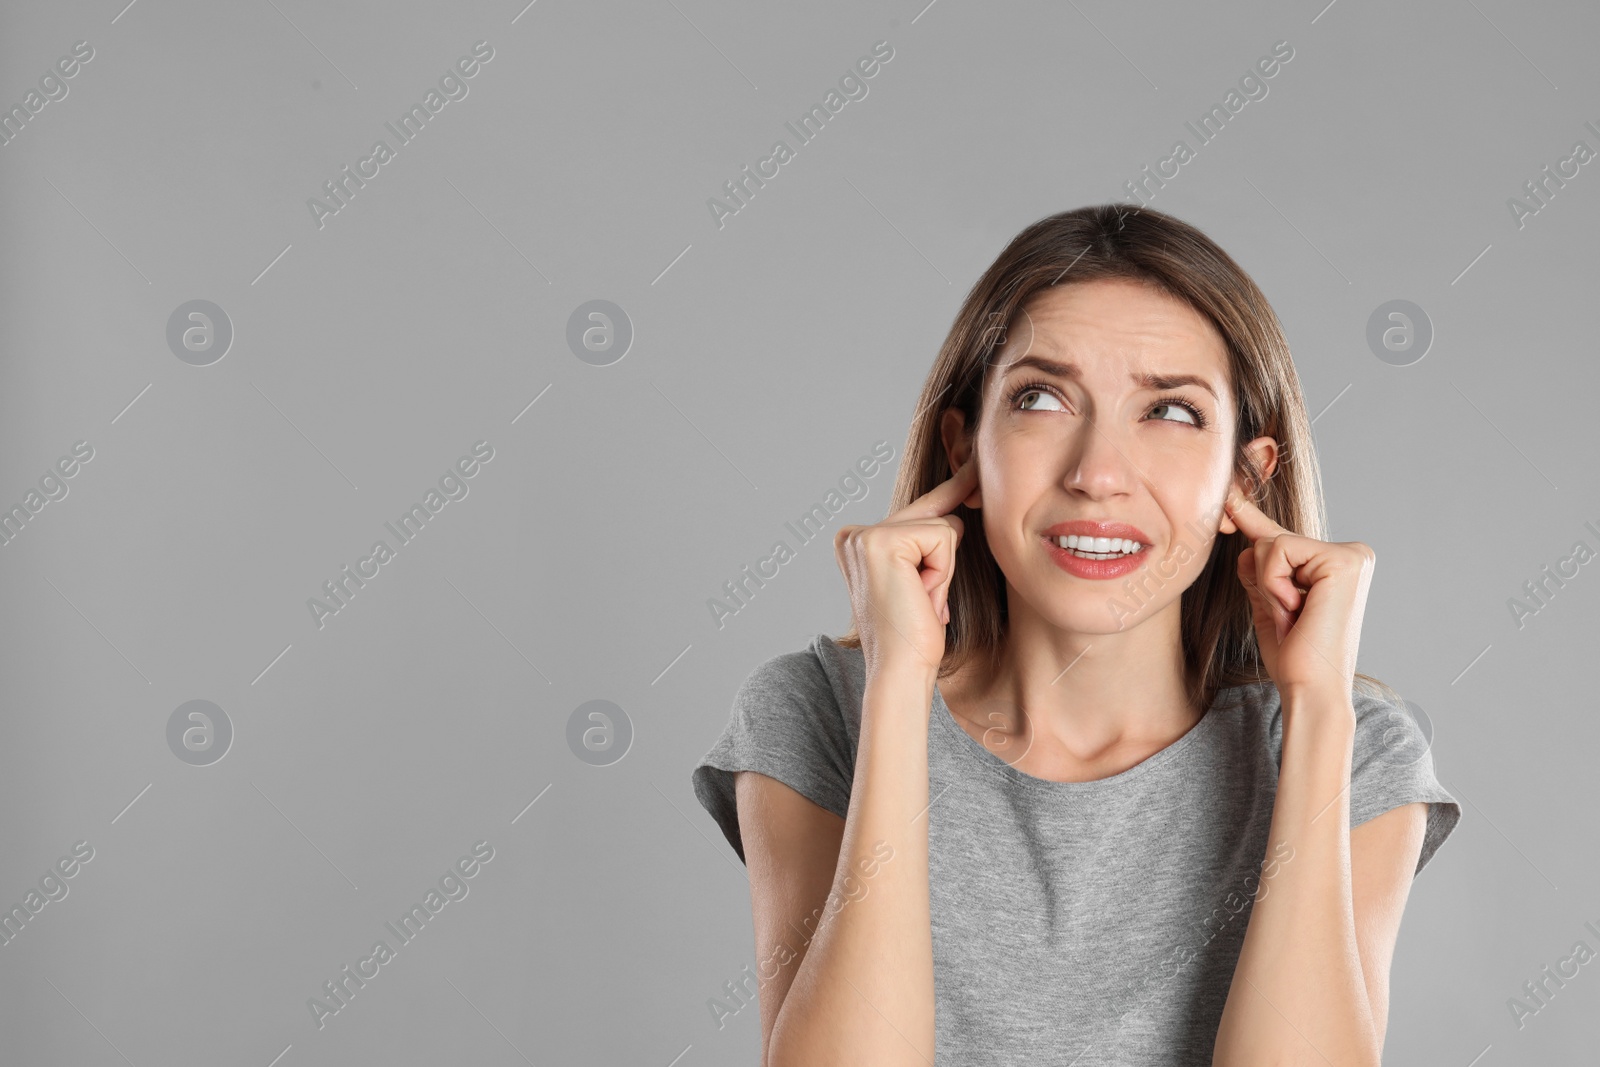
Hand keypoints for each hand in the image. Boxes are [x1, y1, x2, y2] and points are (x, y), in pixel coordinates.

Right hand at [833, 458, 977, 679]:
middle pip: (934, 515)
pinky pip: (943, 537)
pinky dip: (942, 573)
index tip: (972, 464)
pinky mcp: (883, 540)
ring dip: (943, 572)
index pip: (918, 510)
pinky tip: (920, 598)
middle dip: (942, 561)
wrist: (900, 670)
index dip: (951, 491)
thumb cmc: (914, 634)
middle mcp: (854, 534)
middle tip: (922, 601)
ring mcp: (864, 535)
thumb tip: (959, 507)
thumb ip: (928, 540)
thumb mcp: (921, 577)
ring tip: (921, 602)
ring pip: (943, 527)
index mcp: (856, 541)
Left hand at [1223, 488, 1375, 700]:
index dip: (1251, 517)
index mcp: (1337, 566)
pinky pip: (1278, 550)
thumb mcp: (1269, 603)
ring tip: (1293, 616)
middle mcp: (1351, 555)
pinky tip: (1296, 609)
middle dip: (1264, 580)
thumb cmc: (1293, 656)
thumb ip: (1261, 570)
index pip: (1285, 539)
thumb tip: (1245, 540)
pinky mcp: (1342, 560)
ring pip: (1271, 543)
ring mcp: (1351, 556)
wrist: (1310, 689)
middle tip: (1289, 617)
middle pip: (1272, 539)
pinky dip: (1274, 584)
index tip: (1229, 494)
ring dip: (1269, 586)